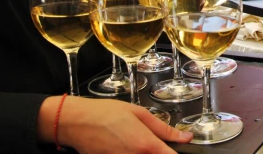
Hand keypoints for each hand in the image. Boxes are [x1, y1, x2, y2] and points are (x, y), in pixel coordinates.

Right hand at [38, 96, 191, 152]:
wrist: (77, 122)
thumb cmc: (105, 114)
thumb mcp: (139, 113)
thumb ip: (164, 128)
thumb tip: (185, 137)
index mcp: (146, 145)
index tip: (178, 150)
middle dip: (160, 153)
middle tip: (155, 144)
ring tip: (135, 143)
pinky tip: (126, 147)